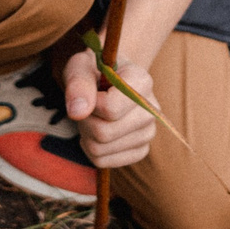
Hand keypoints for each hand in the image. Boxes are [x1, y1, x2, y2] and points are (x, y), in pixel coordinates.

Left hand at [62, 48, 156, 169]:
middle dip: (85, 121)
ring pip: (101, 149)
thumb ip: (78, 84)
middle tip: (86, 107)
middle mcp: (152, 109)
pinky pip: (103, 161)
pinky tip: (97, 131)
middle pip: (104, 133)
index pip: (110, 109)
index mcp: (142, 82)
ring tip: (93, 116)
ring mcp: (149, 132)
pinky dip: (91, 149)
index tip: (89, 93)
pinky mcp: (141, 150)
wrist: (109, 79)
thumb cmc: (93, 71)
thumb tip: (77, 112)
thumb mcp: (80, 67)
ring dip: (86, 135)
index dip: (89, 104)